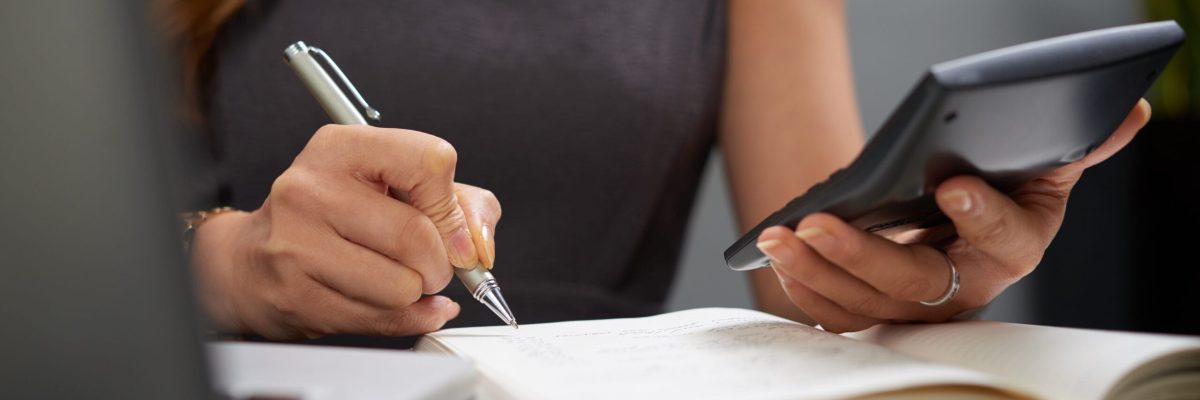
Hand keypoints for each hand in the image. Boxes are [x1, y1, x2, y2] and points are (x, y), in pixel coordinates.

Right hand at [190, 124, 500, 339]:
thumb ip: (460, 203)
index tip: (453, 229)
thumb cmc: (334, 217)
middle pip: (417, 235)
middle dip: (440, 263)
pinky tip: (386, 301)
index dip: (453, 207)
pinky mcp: (295, 294)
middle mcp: (311, 188)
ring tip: (394, 278)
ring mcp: (297, 243)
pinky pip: (379, 319)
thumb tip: (479, 245)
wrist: (252, 260)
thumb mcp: (396, 186)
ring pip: (401, 286)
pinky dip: (402, 317)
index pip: (430, 162)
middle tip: (429, 264)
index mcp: (342, 148)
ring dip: (416, 293)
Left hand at [755, 99, 1150, 332]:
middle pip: (916, 285)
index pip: (1005, 241)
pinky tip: (782, 255)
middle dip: (864, 255)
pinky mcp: (877, 311)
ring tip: (782, 235)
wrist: (957, 219)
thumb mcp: (1040, 160)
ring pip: (866, 304)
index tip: (952, 184)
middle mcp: (967, 287)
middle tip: (820, 223)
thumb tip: (1125, 109)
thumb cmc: (999, 186)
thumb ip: (1075, 143)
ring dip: (819, 271)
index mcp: (1015, 247)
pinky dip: (807, 288)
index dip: (983, 216)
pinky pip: (838, 314)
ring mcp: (918, 307)